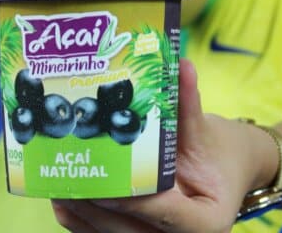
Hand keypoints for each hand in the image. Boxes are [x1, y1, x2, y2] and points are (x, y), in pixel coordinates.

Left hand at [52, 60, 269, 232]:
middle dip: (95, 206)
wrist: (224, 171)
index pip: (165, 214)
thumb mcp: (206, 130)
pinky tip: (61, 199)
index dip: (131, 200)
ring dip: (83, 215)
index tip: (102, 181)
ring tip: (56, 184)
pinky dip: (84, 221)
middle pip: (132, 231)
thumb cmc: (218, 152)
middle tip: (66, 176)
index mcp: (208, 222)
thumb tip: (179, 66)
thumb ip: (188, 104)